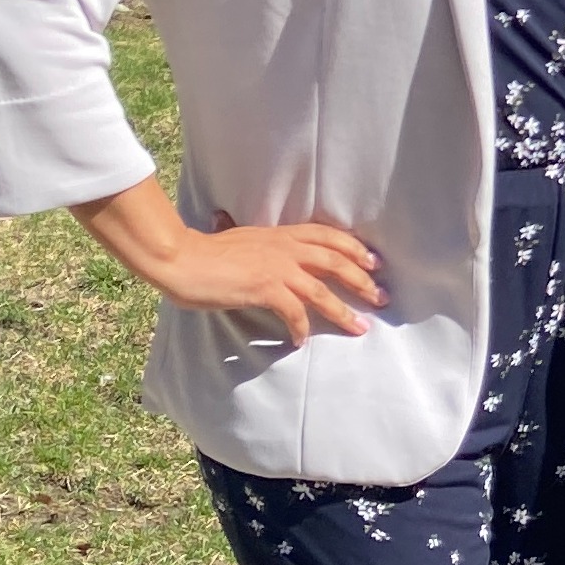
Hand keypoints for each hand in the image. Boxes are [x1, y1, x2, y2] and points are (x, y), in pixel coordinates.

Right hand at [69, 180, 381, 340]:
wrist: (183, 259)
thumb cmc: (204, 250)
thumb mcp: (235, 236)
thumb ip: (248, 237)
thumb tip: (232, 223)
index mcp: (280, 234)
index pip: (327, 236)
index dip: (354, 248)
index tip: (373, 262)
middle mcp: (285, 248)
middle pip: (336, 261)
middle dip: (362, 280)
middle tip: (382, 295)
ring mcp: (276, 268)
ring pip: (322, 291)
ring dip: (344, 311)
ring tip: (361, 326)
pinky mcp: (265, 289)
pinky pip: (294, 313)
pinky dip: (301, 328)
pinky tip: (301, 341)